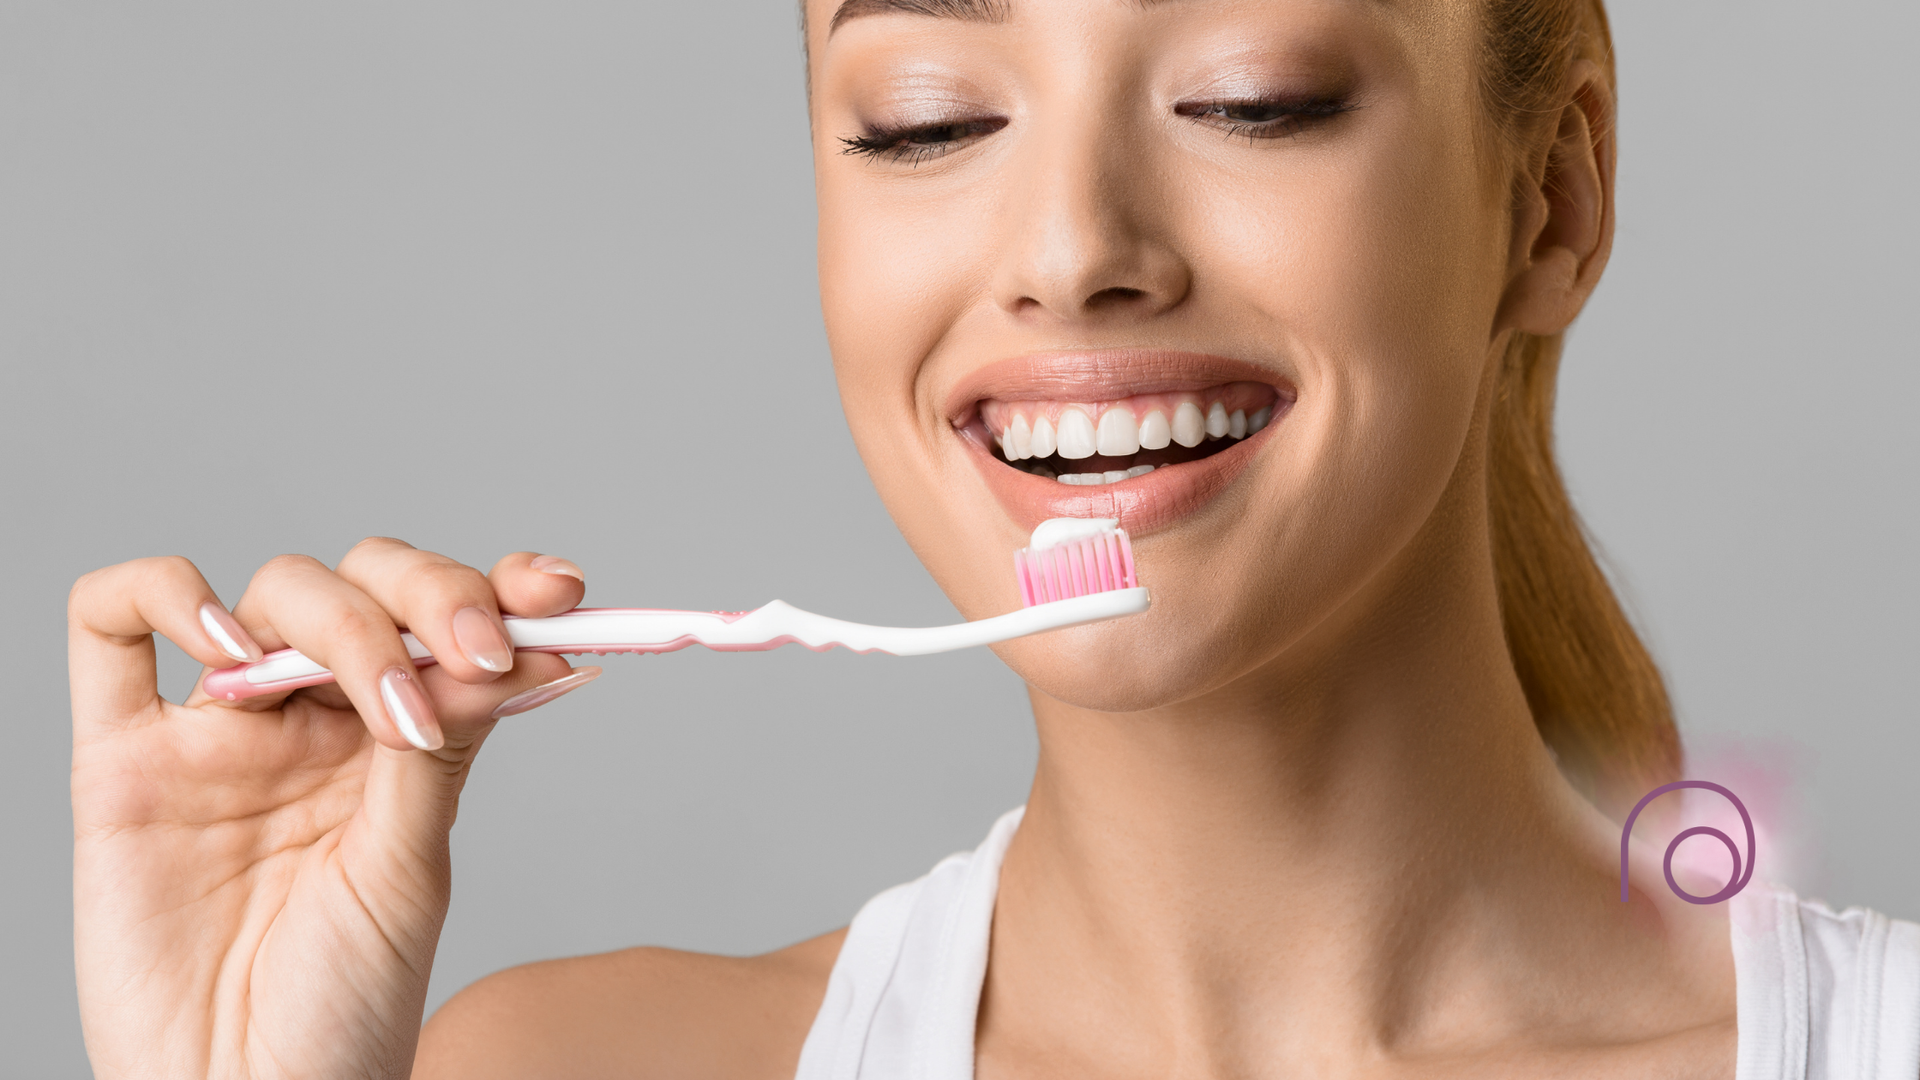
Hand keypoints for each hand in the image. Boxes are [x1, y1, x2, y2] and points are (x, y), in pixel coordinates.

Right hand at [69, 539, 597, 1078]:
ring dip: (342, 618)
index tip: (557, 591)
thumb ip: (440, 749)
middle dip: (432, 594)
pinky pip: (107, 627)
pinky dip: (165, 595)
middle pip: (366, 584)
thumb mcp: (411, 870)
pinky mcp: (121, 761)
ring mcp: (220, 734)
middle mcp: (314, 722)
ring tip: (380, 703)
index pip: (444, 624)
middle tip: (478, 652)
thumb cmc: (340, 1006)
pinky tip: (230, 650)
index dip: (498, 588)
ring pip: (273, 590)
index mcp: (397, 739)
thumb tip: (506, 643)